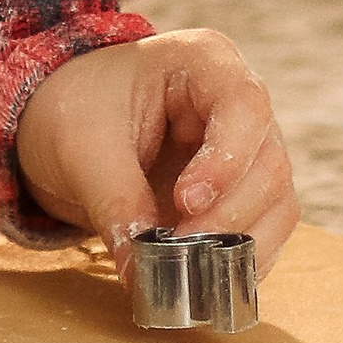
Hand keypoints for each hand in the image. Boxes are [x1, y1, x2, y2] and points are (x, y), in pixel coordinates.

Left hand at [14, 28, 298, 272]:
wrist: (65, 122)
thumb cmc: (75, 109)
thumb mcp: (82, 147)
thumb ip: (115, 202)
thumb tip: (141, 273)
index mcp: (204, 61)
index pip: (244, 105)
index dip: (226, 161)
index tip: (185, 203)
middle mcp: (239, 102)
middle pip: (267, 162)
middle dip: (228, 217)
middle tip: (181, 254)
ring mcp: (247, 149)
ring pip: (277, 202)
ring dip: (240, 246)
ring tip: (189, 272)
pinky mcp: (242, 193)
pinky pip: (264, 231)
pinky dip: (240, 262)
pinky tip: (206, 281)